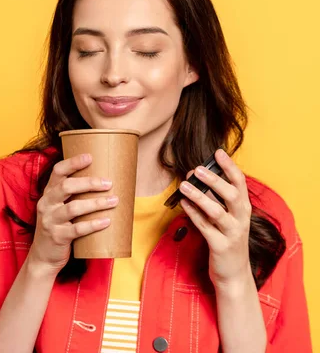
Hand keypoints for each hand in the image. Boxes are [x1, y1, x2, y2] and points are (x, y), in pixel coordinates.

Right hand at [27, 153, 116, 275]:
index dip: (73, 163)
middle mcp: (46, 204)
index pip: (57, 172)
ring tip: (114, 201)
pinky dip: (93, 224)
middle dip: (89, 183)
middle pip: (67, 187)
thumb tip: (104, 182)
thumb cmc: (58, 228)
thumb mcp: (59, 208)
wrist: (43, 257)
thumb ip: (73, 196)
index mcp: (48, 193)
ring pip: (73, 208)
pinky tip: (107, 221)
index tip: (90, 157)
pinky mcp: (57, 236)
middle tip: (109, 183)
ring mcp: (50, 220)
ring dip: (96, 203)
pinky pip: (77, 229)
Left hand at [179, 149, 252, 288]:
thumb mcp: (228, 218)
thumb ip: (217, 200)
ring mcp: (232, 233)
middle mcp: (241, 219)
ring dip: (199, 196)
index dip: (230, 167)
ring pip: (216, 211)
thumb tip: (198, 178)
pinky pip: (204, 227)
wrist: (234, 274)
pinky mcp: (220, 246)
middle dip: (214, 180)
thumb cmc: (227, 240)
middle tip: (197, 169)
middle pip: (230, 195)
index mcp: (244, 209)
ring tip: (184, 186)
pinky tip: (183, 203)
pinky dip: (193, 213)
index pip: (240, 183)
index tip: (218, 152)